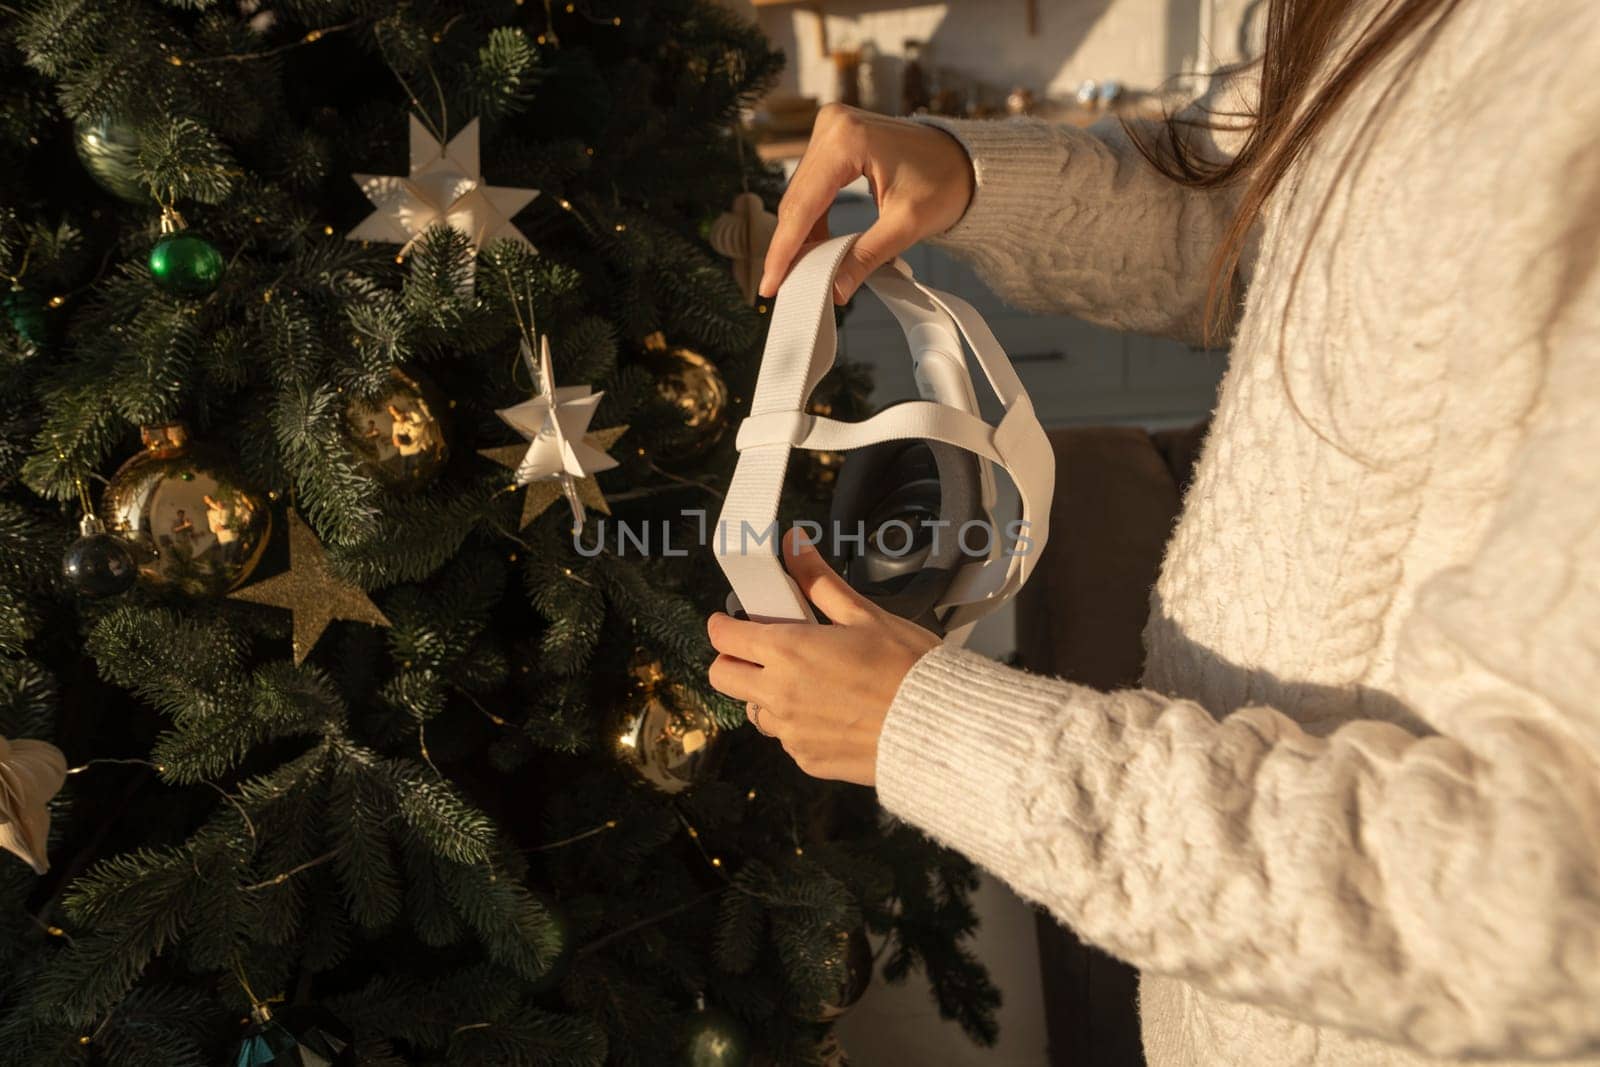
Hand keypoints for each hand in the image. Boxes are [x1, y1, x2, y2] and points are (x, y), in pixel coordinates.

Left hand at [706, 529, 940, 784]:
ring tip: (808, 683)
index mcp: (789, 651)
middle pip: (723, 676)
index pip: (725, 637)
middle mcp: (779, 694)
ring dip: (767, 694)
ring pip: (754, 709)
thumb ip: (819, 581)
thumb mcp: (864, 614)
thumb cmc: (908, 668)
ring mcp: (791, 732)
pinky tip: (831, 712)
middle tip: (763, 651)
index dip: (724, 625)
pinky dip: (797, 724)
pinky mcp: (807, 759)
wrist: (941, 729)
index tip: (732, 621)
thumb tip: (794, 545)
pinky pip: (786, 739)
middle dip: (735, 660)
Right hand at [760, 104, 974, 304]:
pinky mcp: (836, 138)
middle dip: (790, 245)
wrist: (968, 159)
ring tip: (800, 272)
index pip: (804, 205)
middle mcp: (832, 125)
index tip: (770, 285)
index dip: (785, 250)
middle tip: (782, 287)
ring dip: (800, 234)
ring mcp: (832, 128)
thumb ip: (865, 257)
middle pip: (797, 199)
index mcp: (847, 139)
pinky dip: (814, 218)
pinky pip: (814, 185)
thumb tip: (833, 290)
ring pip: (801, 194)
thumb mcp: (906, 225)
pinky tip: (817, 247)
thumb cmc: (946, 181)